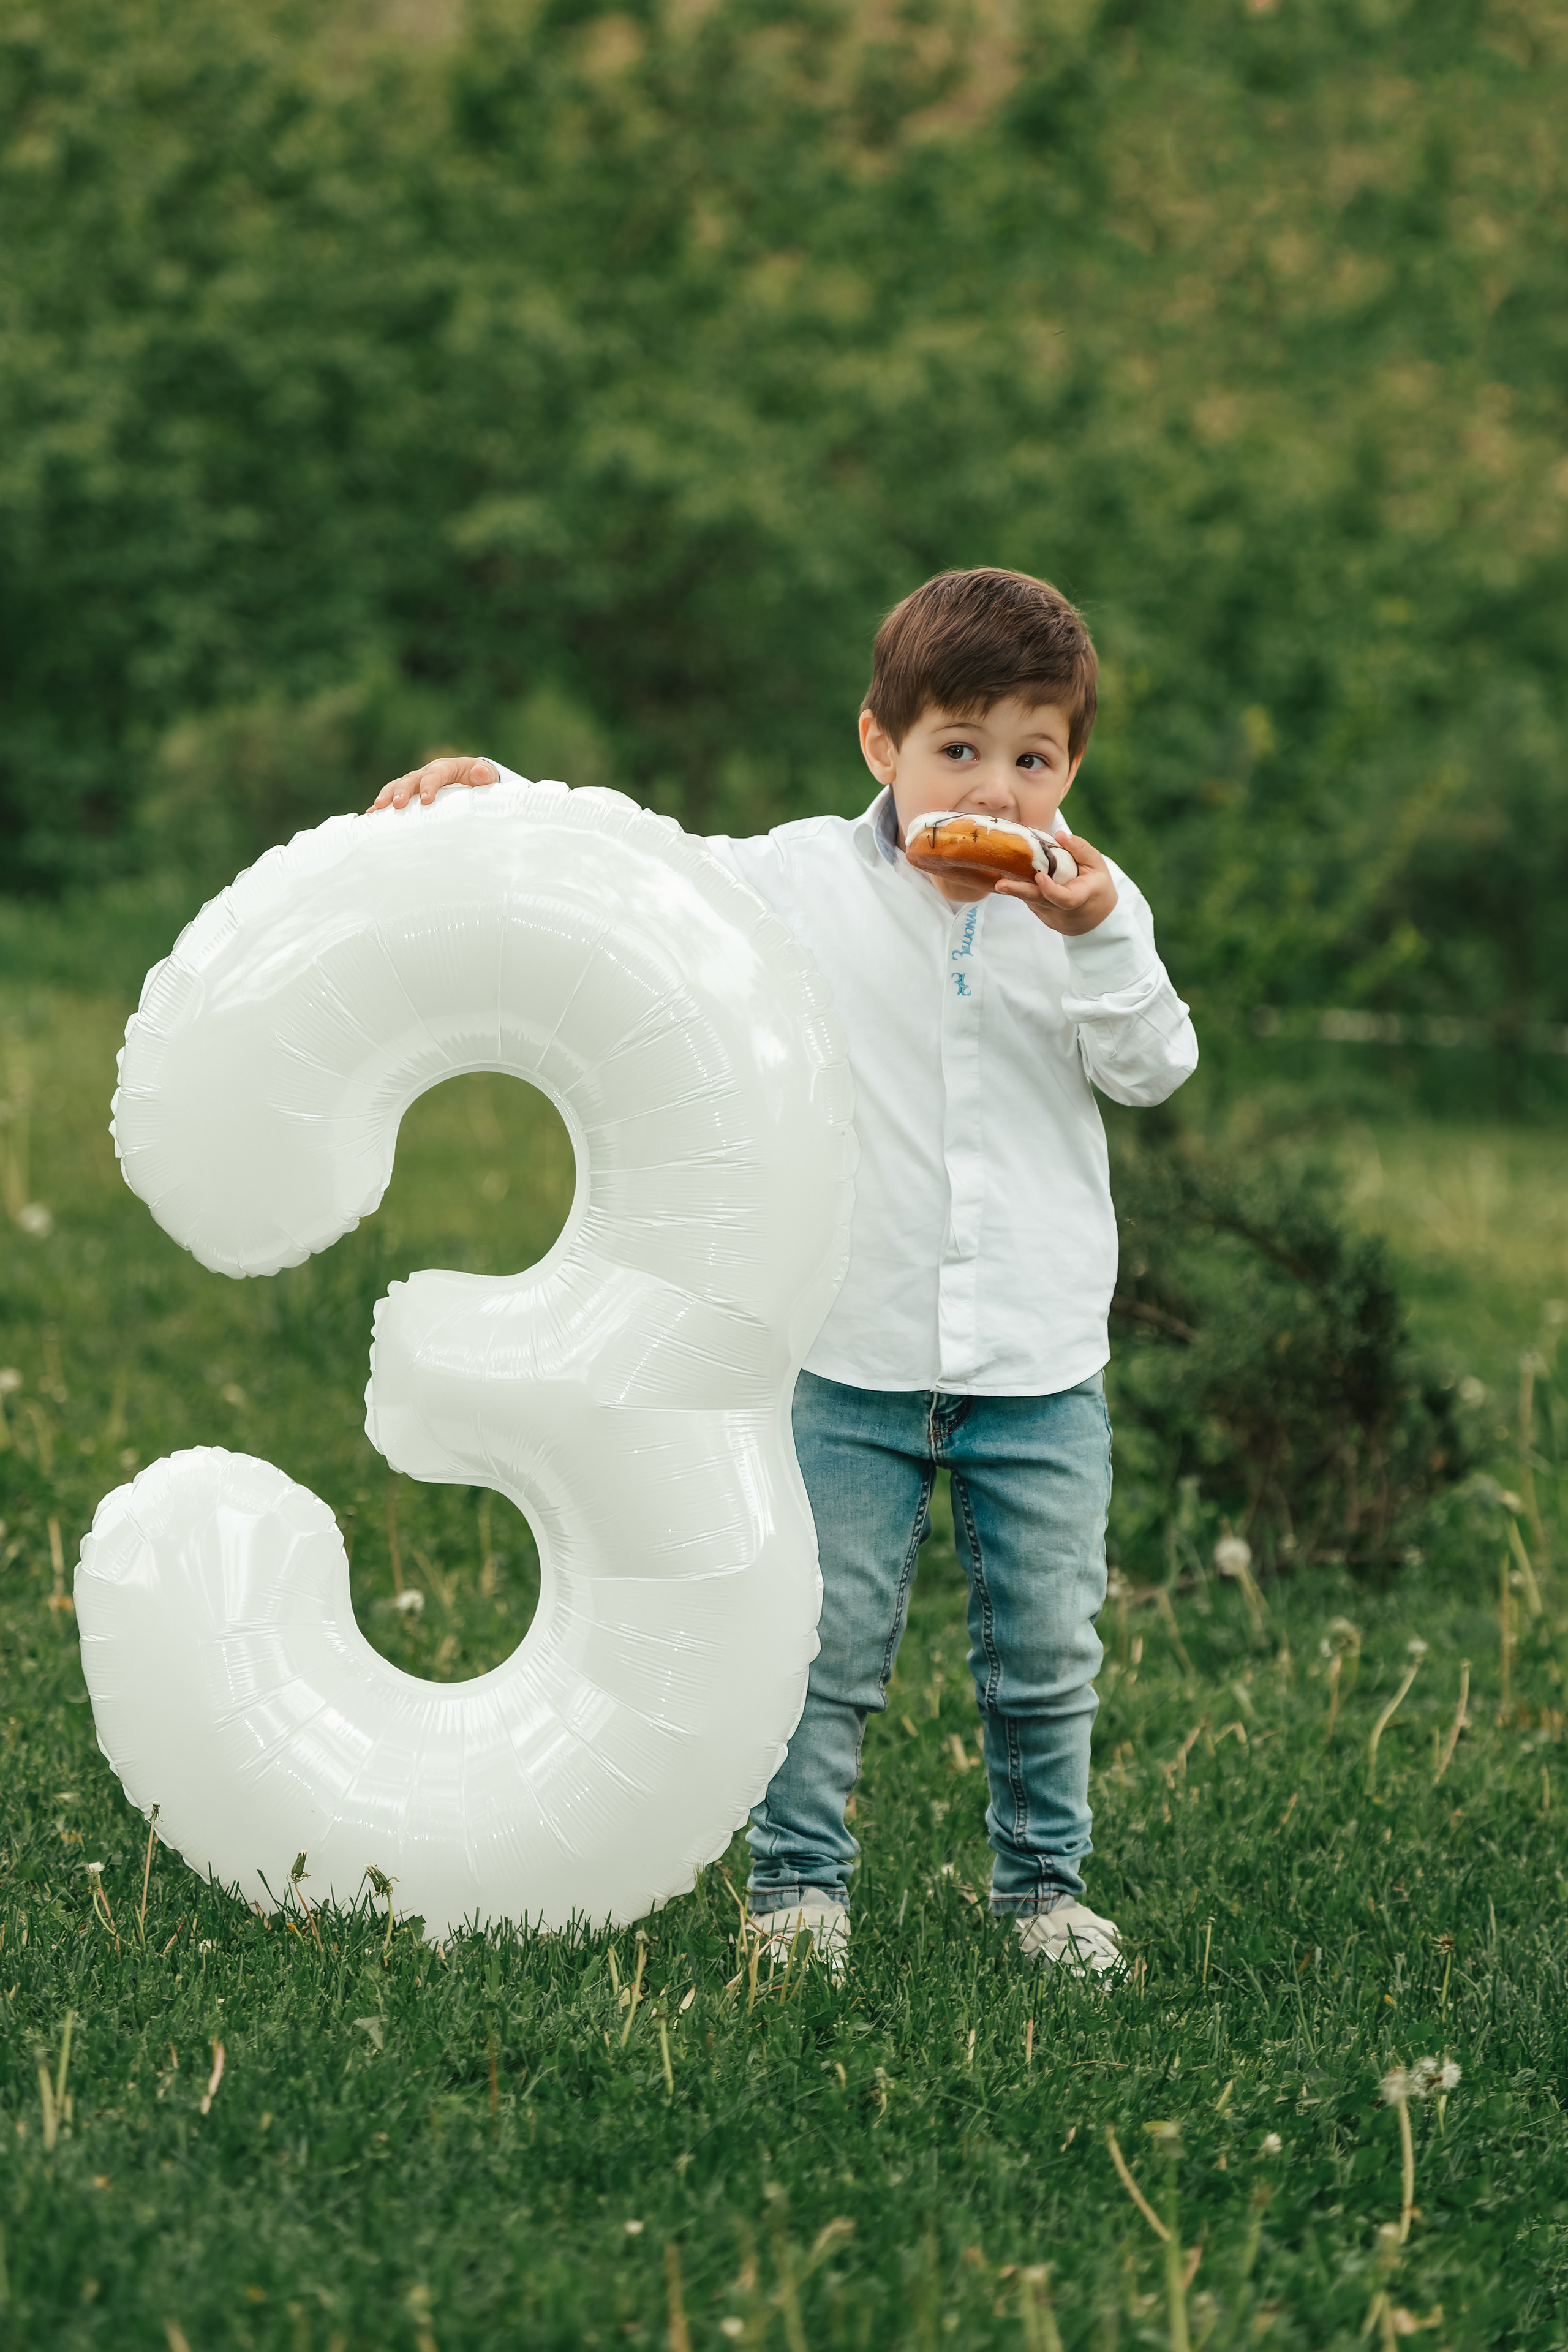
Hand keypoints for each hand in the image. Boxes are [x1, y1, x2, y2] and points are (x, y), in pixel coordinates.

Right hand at [366, 756, 497, 812]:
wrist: (472, 781)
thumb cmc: (479, 781)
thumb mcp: (485, 776)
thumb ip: (484, 775)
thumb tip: (482, 773)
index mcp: (446, 768)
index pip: (436, 774)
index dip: (429, 785)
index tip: (426, 801)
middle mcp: (427, 773)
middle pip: (411, 779)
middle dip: (402, 791)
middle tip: (398, 805)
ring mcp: (416, 783)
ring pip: (397, 786)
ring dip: (386, 796)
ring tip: (376, 809)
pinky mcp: (410, 794)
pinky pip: (393, 797)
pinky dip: (382, 805)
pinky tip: (371, 815)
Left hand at [991, 832, 1117, 934]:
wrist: (1095, 918)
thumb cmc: (1096, 886)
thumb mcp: (1096, 865)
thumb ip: (1080, 849)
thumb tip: (1059, 834)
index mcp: (1081, 897)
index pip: (1064, 898)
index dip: (1050, 890)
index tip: (1039, 876)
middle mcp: (1062, 910)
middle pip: (1038, 901)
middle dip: (1018, 891)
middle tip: (1000, 884)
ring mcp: (1048, 915)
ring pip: (1029, 898)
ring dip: (1015, 885)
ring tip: (1001, 875)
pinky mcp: (1039, 915)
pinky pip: (1029, 899)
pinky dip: (1022, 886)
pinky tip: (1013, 876)